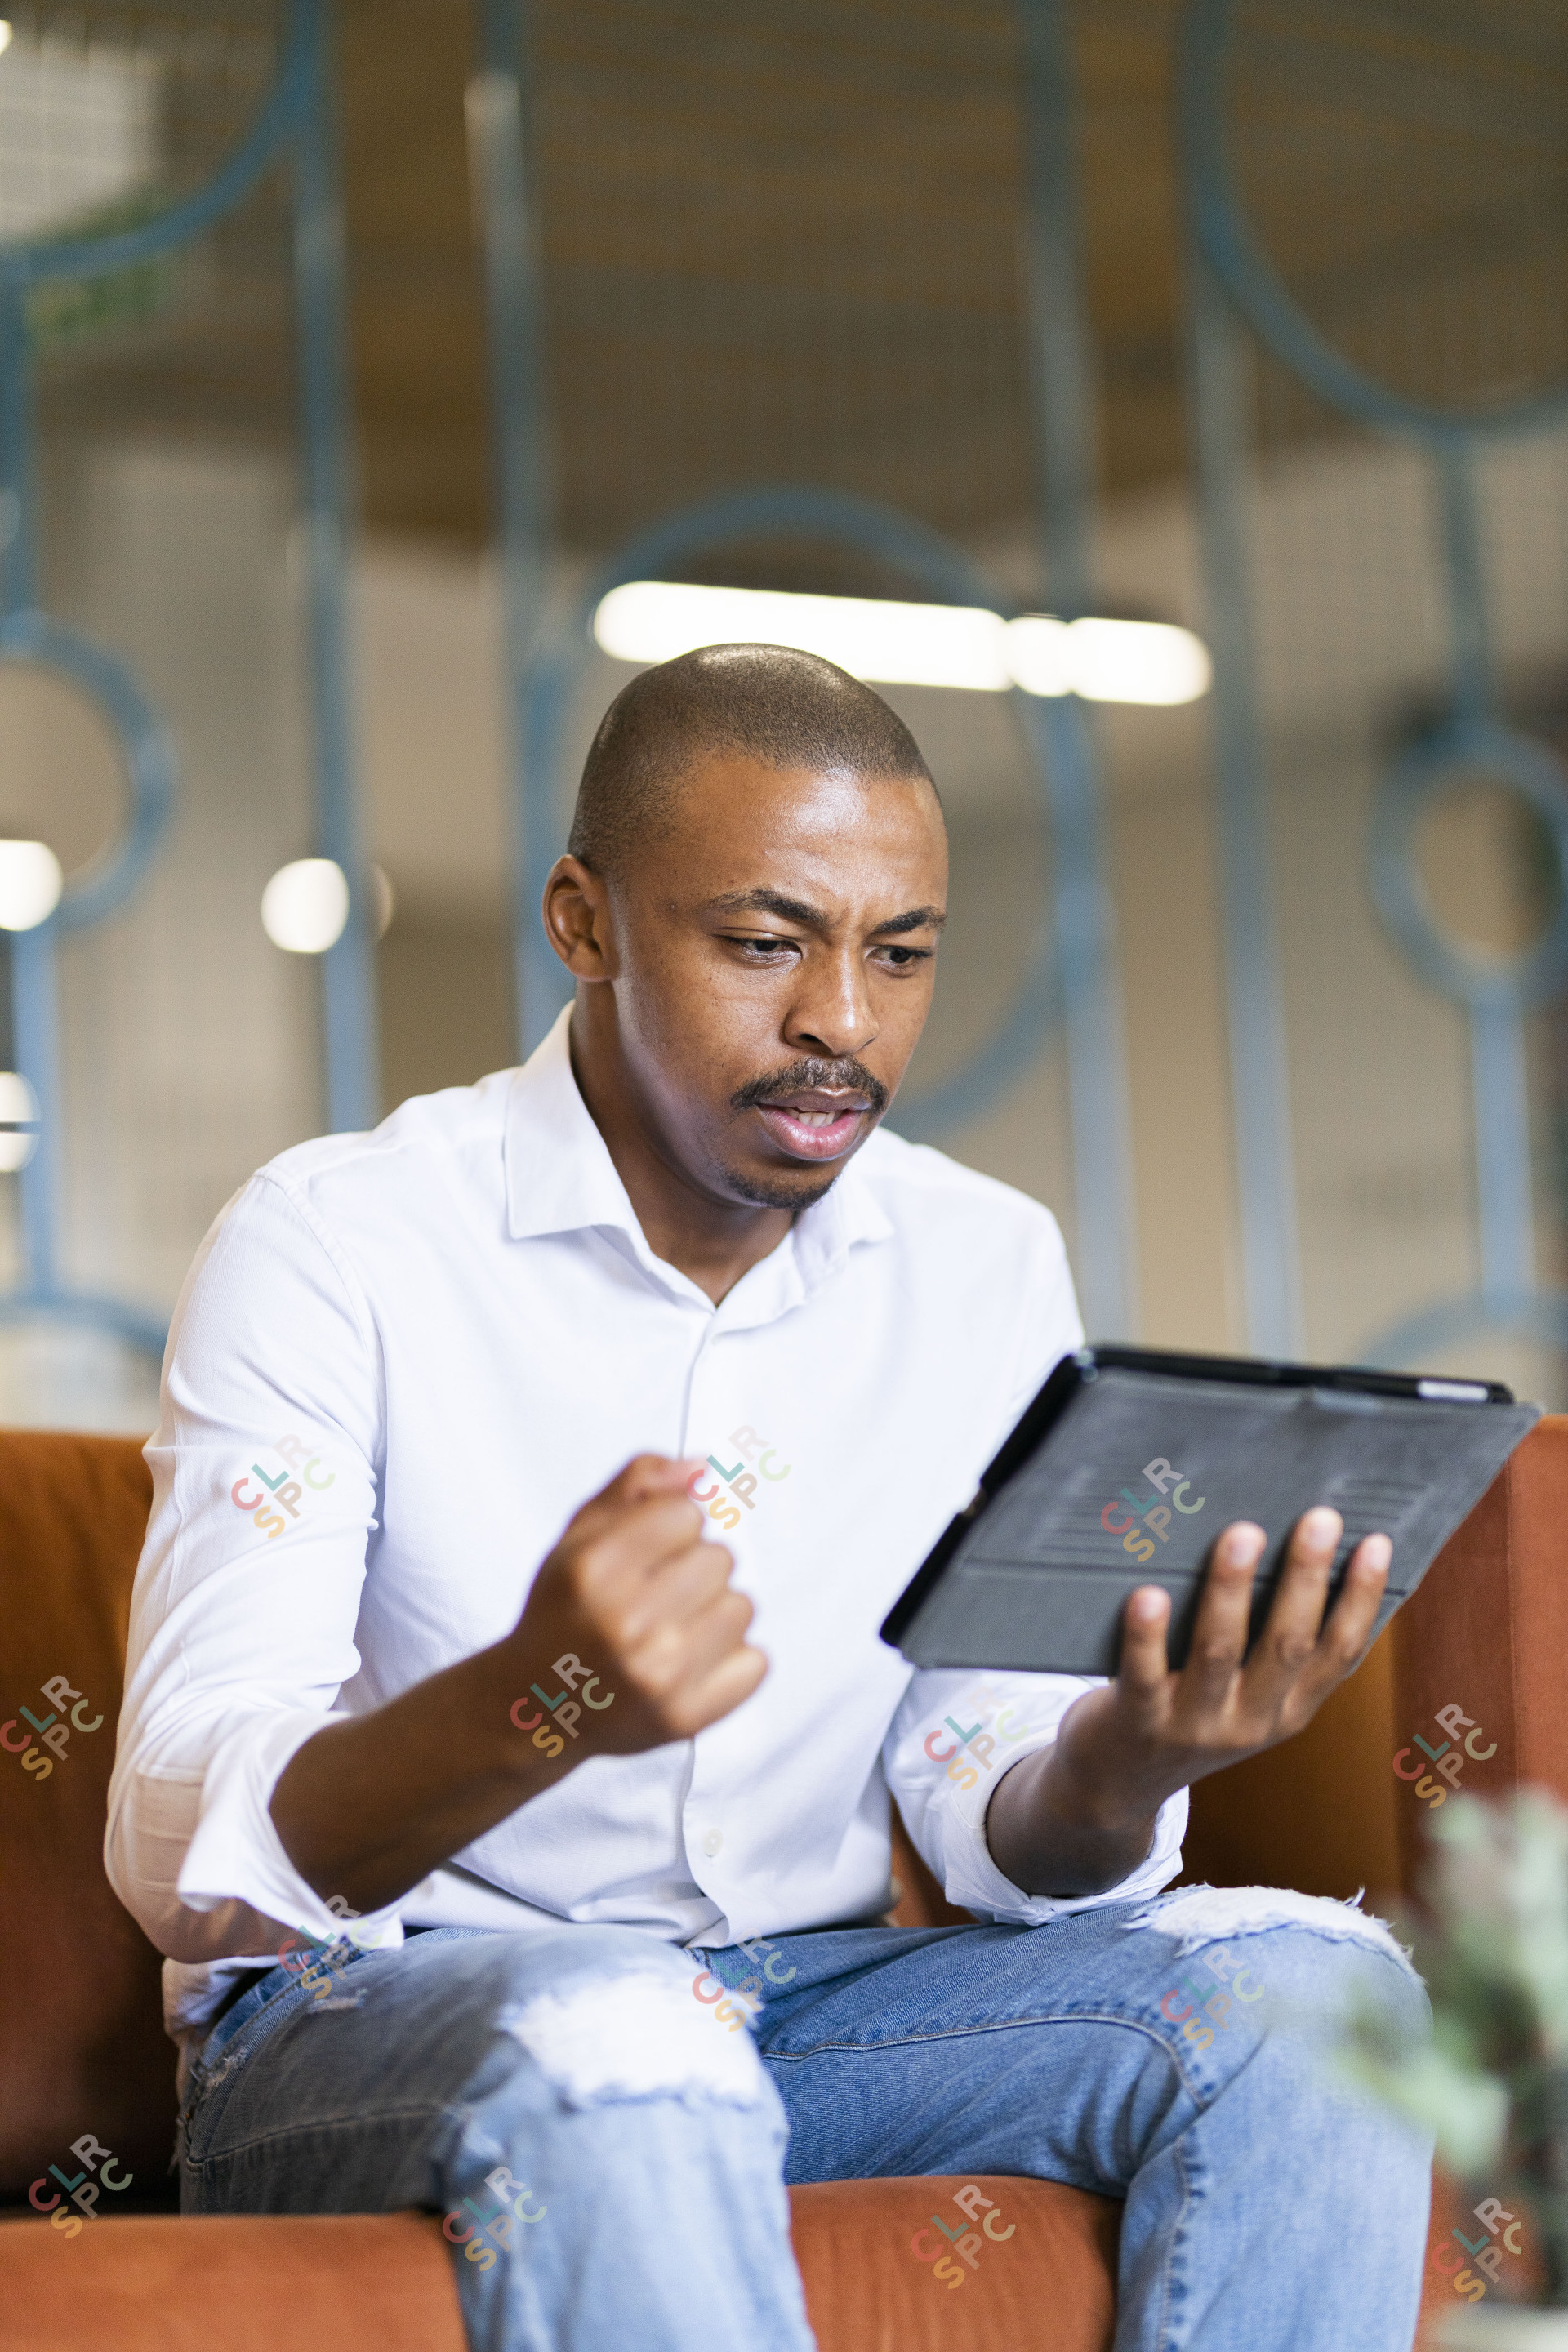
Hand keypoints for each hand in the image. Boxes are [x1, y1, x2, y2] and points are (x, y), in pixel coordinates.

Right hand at [503, 1454, 766, 1756]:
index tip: (646, 1554)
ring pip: (742, 1606)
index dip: (670, 1530)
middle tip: (657, 1596)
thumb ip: (639, 1484)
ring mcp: (659, 1675)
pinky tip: (691, 1662)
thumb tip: (704, 1469)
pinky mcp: (685, 1716)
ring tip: (673, 1629)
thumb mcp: (580, 1534)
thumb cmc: (564, 1612)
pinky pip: (757, 1662)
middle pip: (720, 1558)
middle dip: (694, 1570)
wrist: (537, 1704)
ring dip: (715, 1613)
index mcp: (594, 1570)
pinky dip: (732, 1659)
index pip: (688, 1514)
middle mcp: (626, 1623)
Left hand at [985, 1506, 1390, 1896]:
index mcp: (1289, 1709)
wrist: (1116, 1786)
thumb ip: (1270, 1639)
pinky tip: (1149, 1593)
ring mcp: (1195, 1725)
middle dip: (1305, 1578)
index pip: (1339, 1652)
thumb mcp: (1246, 1691)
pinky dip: (1147, 1636)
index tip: (1378, 1542)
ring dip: (1231, 1591)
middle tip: (1320, 1517)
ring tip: (1242, 1533)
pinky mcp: (1138, 1722)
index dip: (1361, 1600)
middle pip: (1286, 1644)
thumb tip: (1303, 1549)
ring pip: (1218, 1653)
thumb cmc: (1188, 1708)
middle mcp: (1251, 1721)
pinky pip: (1144, 1675)